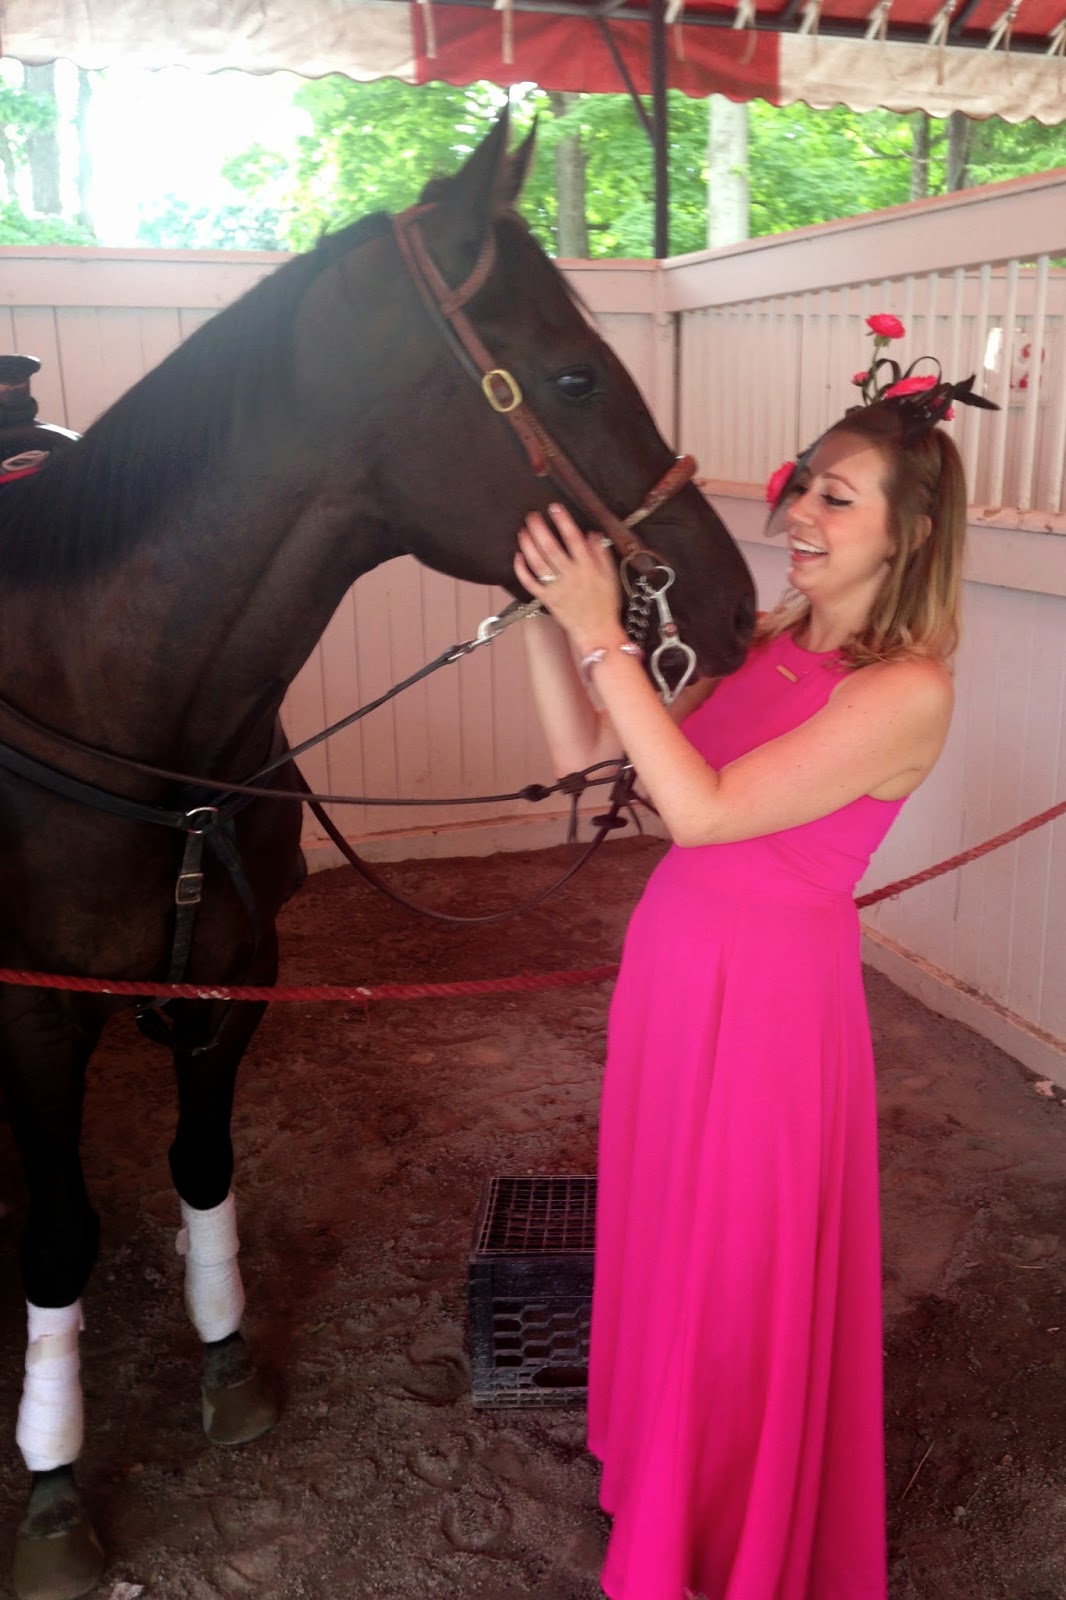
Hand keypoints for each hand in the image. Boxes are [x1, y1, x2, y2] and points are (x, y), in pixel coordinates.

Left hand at [514, 504, 624, 653]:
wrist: (597, 630)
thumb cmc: (605, 604)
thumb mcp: (610, 576)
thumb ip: (601, 554)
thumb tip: (593, 534)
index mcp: (588, 567)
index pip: (573, 538)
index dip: (563, 521)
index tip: (554, 508)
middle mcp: (571, 576)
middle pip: (551, 548)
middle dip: (539, 529)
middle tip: (532, 516)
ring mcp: (557, 588)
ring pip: (538, 564)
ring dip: (528, 546)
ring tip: (523, 532)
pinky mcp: (547, 599)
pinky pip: (531, 584)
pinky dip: (522, 570)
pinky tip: (518, 557)